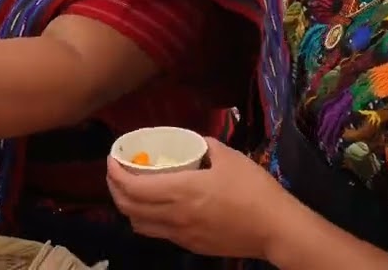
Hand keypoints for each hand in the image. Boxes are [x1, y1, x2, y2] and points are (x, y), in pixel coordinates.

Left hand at [107, 138, 299, 259]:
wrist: (275, 229)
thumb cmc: (254, 190)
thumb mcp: (229, 157)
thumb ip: (206, 146)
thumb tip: (196, 142)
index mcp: (181, 191)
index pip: (133, 188)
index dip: (115, 174)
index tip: (112, 160)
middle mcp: (175, 215)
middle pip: (128, 208)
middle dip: (115, 190)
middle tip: (117, 174)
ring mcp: (182, 234)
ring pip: (140, 225)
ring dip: (128, 208)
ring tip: (132, 192)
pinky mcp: (192, 246)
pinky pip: (159, 233)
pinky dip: (147, 220)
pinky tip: (156, 208)